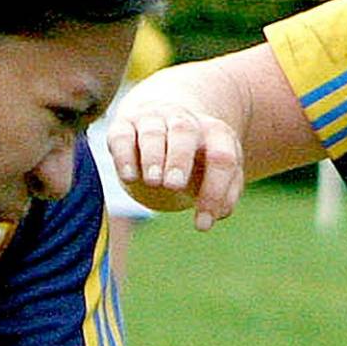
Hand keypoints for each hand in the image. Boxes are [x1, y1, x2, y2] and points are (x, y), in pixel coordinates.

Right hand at [108, 97, 243, 227]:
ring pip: (153, 133)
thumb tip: (218, 213)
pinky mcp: (124, 125)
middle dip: (180, 159)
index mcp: (214, 133)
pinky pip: (123, 136)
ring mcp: (152, 120)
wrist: (164, 131)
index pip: (222, 157)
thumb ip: (223, 194)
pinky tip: (130, 177)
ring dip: (153, 158)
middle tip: (175, 186)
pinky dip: (125, 156)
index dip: (215, 191)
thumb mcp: (212, 176)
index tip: (202, 225)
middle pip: (184, 132)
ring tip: (153, 182)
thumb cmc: (194, 163)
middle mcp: (183, 121)